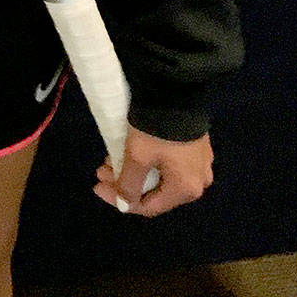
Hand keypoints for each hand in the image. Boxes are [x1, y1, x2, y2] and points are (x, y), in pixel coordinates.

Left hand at [95, 126, 213, 215]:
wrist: (177, 90)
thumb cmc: (156, 129)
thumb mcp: (138, 156)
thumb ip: (129, 185)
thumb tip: (124, 205)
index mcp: (187, 189)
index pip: (149, 206)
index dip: (120, 200)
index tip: (97, 187)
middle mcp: (198, 181)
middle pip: (155, 191)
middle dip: (125, 182)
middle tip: (102, 170)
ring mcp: (199, 163)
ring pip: (160, 176)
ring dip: (133, 171)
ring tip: (110, 159)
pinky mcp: (196, 146)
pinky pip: (169, 163)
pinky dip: (148, 161)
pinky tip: (129, 151)